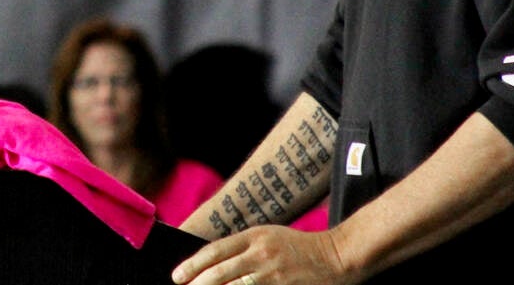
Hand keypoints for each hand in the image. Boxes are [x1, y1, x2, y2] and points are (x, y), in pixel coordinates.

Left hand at [170, 225, 357, 284]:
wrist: (337, 256)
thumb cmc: (298, 248)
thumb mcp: (267, 237)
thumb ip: (240, 249)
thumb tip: (210, 266)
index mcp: (254, 237)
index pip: (214, 251)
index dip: (192, 266)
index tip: (177, 277)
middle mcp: (260, 254)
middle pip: (219, 273)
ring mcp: (272, 275)